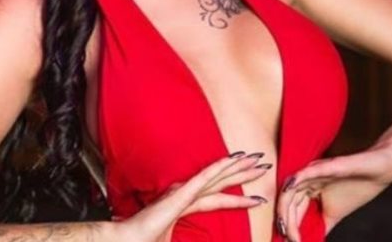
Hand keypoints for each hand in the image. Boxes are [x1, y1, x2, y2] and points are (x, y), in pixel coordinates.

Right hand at [106, 152, 272, 241]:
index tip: (257, 197)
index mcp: (183, 206)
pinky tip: (233, 159)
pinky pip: (203, 178)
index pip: (217, 199)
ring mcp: (183, 194)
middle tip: (263, 163)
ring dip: (237, 166)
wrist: (128, 241)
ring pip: (217, 176)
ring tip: (257, 159)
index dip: (237, 197)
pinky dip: (219, 167)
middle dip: (243, 173)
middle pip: (220, 182)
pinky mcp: (180, 195)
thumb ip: (187, 241)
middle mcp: (185, 196)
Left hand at [275, 142, 391, 240]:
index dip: (288, 226)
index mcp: (308, 190)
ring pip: (291, 190)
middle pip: (288, 202)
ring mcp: (315, 172)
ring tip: (288, 230)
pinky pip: (306, 173)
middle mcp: (307, 180)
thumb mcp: (334, 214)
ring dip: (287, 212)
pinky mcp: (326, 166)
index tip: (289, 241)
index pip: (291, 209)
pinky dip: (296, 183)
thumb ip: (320, 225)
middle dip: (285, 223)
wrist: (381, 171)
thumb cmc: (358, 188)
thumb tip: (310, 240)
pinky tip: (289, 193)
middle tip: (287, 239)